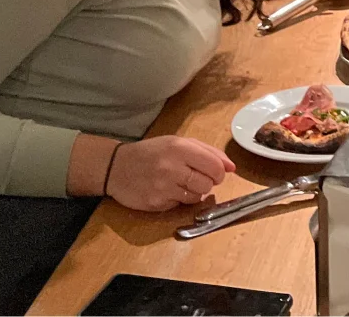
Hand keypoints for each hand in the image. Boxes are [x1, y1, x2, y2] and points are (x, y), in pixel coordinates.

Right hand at [105, 136, 235, 211]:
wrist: (116, 167)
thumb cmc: (152, 152)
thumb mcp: (178, 142)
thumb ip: (208, 152)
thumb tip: (232, 167)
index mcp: (179, 148)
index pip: (215, 166)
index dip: (220, 172)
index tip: (215, 172)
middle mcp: (172, 167)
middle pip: (208, 183)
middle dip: (208, 182)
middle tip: (197, 177)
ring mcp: (163, 187)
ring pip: (197, 196)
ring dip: (195, 192)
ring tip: (181, 183)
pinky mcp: (156, 204)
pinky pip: (180, 205)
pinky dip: (180, 200)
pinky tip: (168, 190)